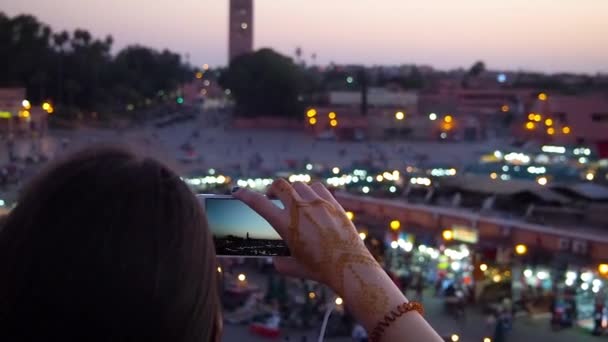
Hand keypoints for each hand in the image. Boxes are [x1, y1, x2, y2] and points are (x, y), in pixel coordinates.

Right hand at [235, 180, 443, 341]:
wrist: (349, 266)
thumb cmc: (319, 269)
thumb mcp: (292, 267)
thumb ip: (278, 261)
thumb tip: (275, 257)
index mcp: (286, 224)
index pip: (258, 203)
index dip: (245, 195)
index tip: (237, 192)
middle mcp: (300, 210)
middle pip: (279, 185)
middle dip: (272, 189)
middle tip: (272, 196)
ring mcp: (318, 204)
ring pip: (299, 185)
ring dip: (293, 191)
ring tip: (294, 201)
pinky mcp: (333, 203)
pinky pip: (318, 188)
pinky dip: (310, 191)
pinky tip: (312, 200)